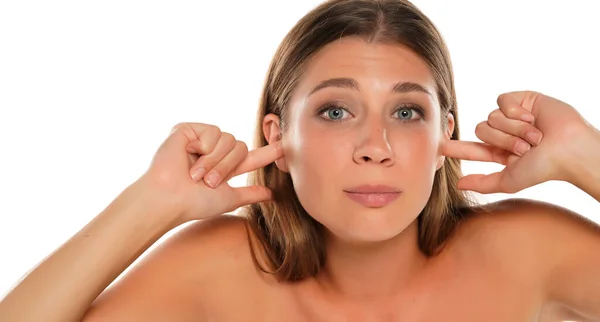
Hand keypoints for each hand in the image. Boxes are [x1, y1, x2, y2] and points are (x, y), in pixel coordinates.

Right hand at [140, 122, 281, 222]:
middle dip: (228, 167)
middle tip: (207, 182)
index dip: (269, 152)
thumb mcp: (228, 199)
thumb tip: (271, 193)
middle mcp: (213, 150)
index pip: (250, 157)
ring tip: (195, 174)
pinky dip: (204, 149)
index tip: (287, 145)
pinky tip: (187, 156)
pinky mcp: (188, 129)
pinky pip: (213, 132)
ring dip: (215, 161)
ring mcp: (200, 139)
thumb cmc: (193, 203)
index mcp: (223, 166)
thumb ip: (249, 194)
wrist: (169, 198)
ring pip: (229, 139)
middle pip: (241, 147)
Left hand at [442, 91, 594, 193]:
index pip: (474, 148)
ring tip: (535, 136)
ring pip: (492, 116)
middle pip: (482, 130)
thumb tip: (458, 184)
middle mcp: (506, 132)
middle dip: (502, 140)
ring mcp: (514, 115)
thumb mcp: (509, 180)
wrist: (569, 149)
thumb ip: (483, 183)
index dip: (458, 147)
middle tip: (525, 148)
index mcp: (502, 151)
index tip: (439, 147)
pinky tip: (532, 118)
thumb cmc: (543, 168)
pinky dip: (515, 112)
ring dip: (513, 129)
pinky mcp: (523, 99)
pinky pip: (502, 101)